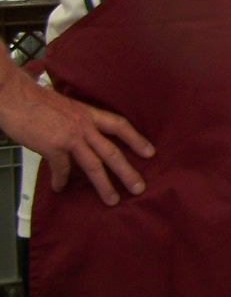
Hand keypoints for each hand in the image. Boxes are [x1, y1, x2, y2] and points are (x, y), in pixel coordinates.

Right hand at [0, 70, 154, 204]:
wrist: (15, 96)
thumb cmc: (36, 100)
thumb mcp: (66, 106)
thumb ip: (77, 120)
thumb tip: (82, 135)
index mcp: (88, 113)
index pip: (120, 125)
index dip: (136, 139)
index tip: (150, 152)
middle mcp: (84, 125)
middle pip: (112, 151)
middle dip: (127, 171)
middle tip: (139, 187)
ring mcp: (70, 137)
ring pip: (94, 165)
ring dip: (104, 185)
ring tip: (112, 199)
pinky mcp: (53, 147)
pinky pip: (62, 169)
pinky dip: (61, 180)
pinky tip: (60, 188)